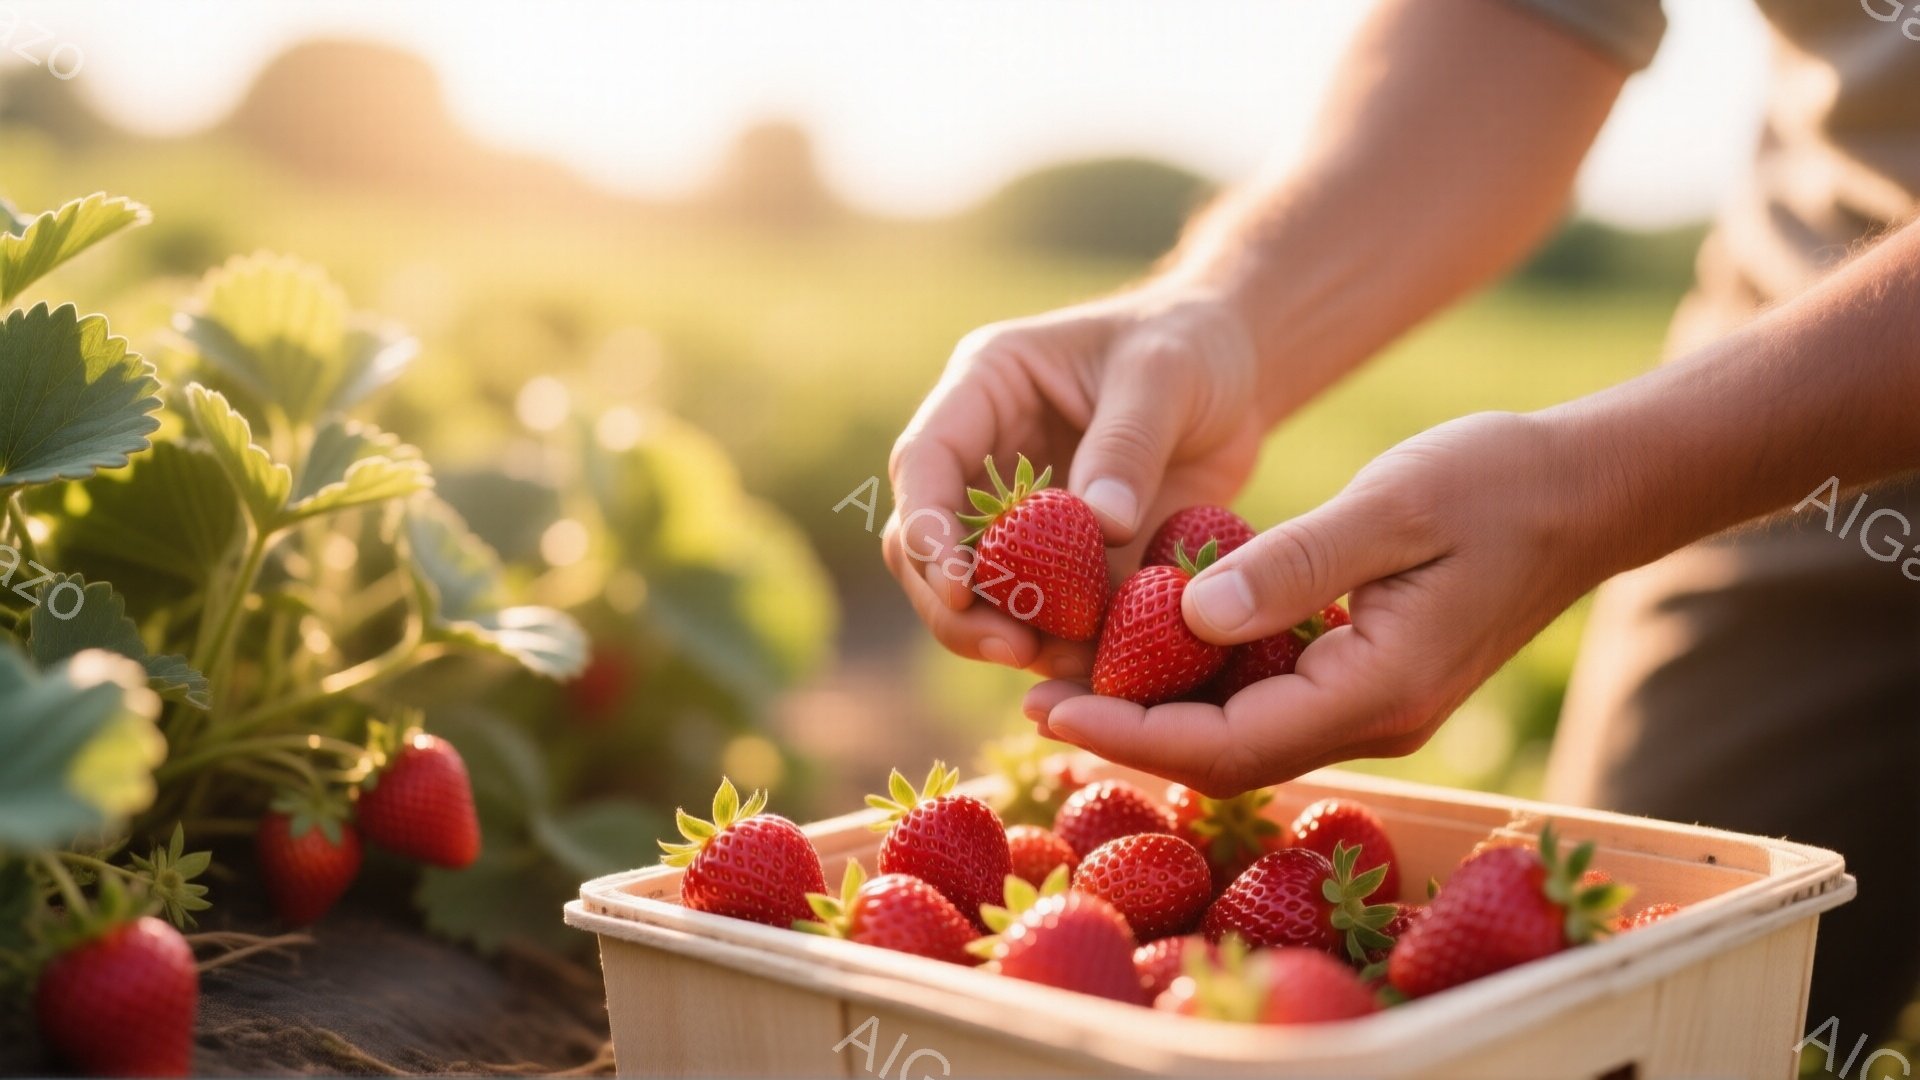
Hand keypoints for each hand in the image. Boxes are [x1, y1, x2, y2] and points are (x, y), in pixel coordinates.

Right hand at [882, 286, 1270, 678]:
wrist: (1235, 373)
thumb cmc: (1189, 345)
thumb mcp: (1163, 375)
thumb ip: (1127, 445)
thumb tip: (1102, 525)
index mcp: (983, 390)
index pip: (923, 462)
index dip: (927, 528)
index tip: (959, 585)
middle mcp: (983, 458)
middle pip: (926, 544)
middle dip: (956, 606)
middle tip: (1013, 648)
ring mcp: (1018, 516)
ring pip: (975, 593)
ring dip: (1008, 636)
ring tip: (1070, 664)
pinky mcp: (1063, 563)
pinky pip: (1045, 616)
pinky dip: (1064, 647)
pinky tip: (1102, 668)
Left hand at [1023, 411, 1613, 795]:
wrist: (1584, 490)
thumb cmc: (1496, 482)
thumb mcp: (1393, 506)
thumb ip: (1293, 566)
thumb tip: (1187, 617)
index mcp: (1377, 689)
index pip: (1230, 744)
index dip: (1131, 732)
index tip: (1049, 705)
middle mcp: (1371, 715)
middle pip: (1225, 752)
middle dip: (1127, 729)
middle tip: (1034, 693)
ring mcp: (1373, 702)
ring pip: (1243, 728)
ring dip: (1157, 706)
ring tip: (1068, 670)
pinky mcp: (1368, 675)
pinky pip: (1269, 694)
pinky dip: (1202, 677)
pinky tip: (1146, 640)